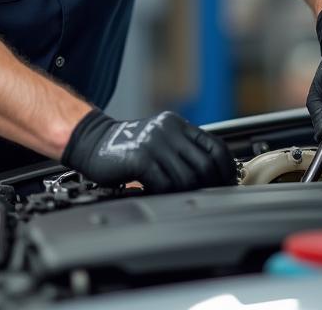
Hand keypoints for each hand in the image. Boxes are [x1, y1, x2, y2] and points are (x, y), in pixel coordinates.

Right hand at [61, 109, 236, 192]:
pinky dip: (166, 194)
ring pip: (187, 178)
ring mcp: (155, 142)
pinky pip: (165, 184)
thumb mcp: (160, 139)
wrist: (94, 142)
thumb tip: (213, 175)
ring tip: (178, 197)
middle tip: (207, 198)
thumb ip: (182, 150)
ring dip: (186, 193)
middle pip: (205, 164)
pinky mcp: (140, 157)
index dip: (226, 169)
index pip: (215, 145)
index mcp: (177, 124)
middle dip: (210, 185)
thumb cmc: (129, 147)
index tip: (227, 184)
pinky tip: (158, 193)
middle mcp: (168, 130)